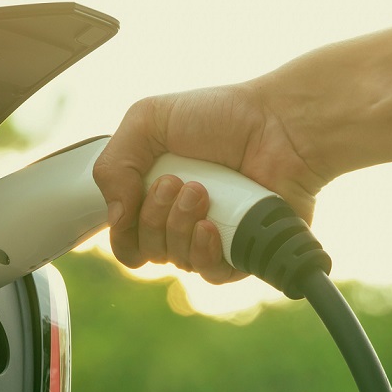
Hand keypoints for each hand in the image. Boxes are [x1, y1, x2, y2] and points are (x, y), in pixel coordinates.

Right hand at [92, 80, 328, 281]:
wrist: (279, 123)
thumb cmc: (222, 116)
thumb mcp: (147, 120)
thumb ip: (113, 164)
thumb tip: (115, 218)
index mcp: (156, 194)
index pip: (125, 237)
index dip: (122, 228)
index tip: (137, 192)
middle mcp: (182, 220)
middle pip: (146, 252)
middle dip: (154, 217)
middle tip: (178, 182)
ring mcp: (214, 238)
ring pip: (176, 263)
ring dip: (179, 228)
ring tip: (201, 192)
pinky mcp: (244, 252)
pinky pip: (212, 275)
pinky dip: (205, 253)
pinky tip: (211, 227)